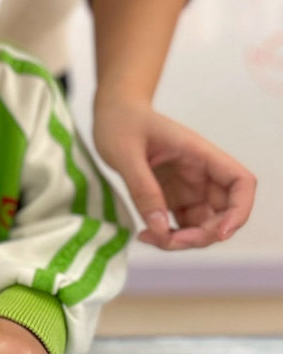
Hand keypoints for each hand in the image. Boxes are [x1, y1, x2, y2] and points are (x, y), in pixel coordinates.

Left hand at [93, 96, 255, 249]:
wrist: (112, 112)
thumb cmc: (121, 122)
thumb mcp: (125, 153)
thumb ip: (142, 188)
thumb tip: (160, 228)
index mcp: (199, 154)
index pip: (240, 182)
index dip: (240, 210)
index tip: (220, 231)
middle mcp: (200, 173)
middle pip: (223, 213)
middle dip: (202, 235)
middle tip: (167, 241)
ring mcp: (188, 187)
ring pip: (202, 224)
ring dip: (184, 240)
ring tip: (148, 237)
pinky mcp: (172, 197)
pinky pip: (182, 225)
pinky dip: (169, 236)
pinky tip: (146, 234)